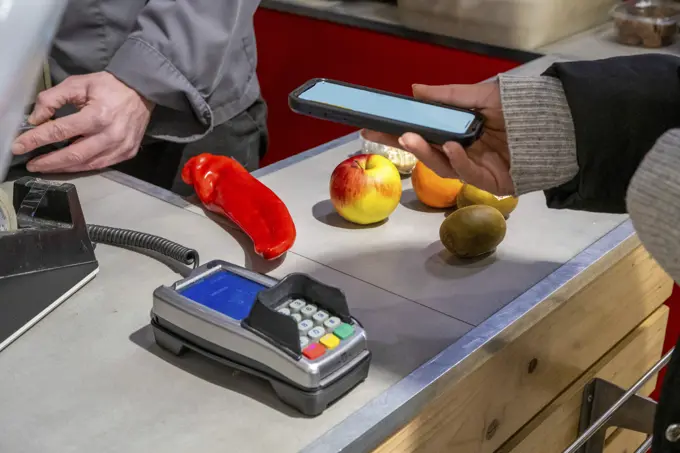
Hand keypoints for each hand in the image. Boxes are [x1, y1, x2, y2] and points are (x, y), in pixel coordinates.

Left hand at [12, 72, 153, 172]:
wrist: (142, 91)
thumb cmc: (109, 86)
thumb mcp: (78, 84)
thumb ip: (53, 98)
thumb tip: (36, 119)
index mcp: (97, 115)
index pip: (60, 131)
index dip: (36, 139)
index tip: (19, 146)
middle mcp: (110, 135)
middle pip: (73, 155)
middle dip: (48, 162)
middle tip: (32, 164)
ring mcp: (120, 147)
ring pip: (87, 164)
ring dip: (64, 168)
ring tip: (47, 166)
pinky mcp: (127, 153)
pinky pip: (101, 165)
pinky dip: (82, 167)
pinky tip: (70, 165)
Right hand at [362, 82, 513, 194]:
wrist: (558, 124)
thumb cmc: (519, 109)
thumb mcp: (480, 96)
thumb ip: (448, 97)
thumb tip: (415, 90)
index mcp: (457, 133)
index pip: (423, 134)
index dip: (398, 131)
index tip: (374, 126)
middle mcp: (463, 152)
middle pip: (426, 152)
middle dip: (401, 144)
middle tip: (377, 134)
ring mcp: (475, 168)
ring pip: (441, 165)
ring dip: (424, 152)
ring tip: (409, 138)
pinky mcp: (490, 182)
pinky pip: (467, 174)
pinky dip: (457, 160)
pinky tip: (451, 147)